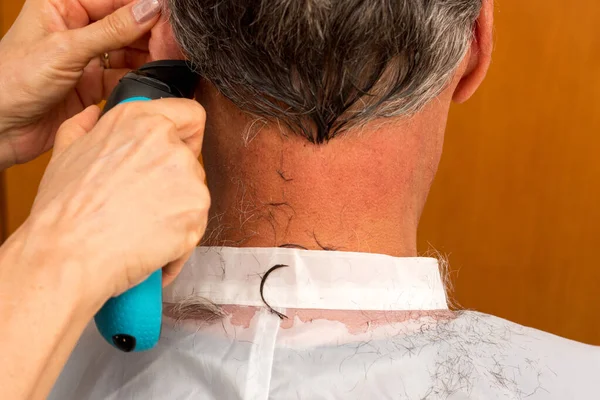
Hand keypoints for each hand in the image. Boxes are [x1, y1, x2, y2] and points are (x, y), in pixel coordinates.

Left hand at [0, 0, 160, 168]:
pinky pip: (124, 76)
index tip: (169, 17)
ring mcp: (86, 57)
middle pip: (124, 23)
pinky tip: (153, 79)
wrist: (0, 128)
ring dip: (148, 57)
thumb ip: (111, 30)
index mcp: (62, 5)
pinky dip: (140, 78)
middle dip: (149, 32)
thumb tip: (149, 9)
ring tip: (168, 62)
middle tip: (175, 43)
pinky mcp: (92, 84)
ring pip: (128, 50)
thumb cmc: (12, 80)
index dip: (142, 7)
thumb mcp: (66, 49)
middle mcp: (76, 28)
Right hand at [24, 99, 208, 305]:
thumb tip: (92, 115)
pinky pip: (196, 227)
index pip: (191, 114)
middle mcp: (169, 143)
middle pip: (191, 161)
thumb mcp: (64, 152)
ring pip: (195, 195)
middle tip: (142, 203)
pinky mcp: (197, 211)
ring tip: (141, 227)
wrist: (69, 254)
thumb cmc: (63, 210)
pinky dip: (178, 242)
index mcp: (140, 120)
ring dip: (176, 212)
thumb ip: (84, 126)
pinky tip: (150, 246)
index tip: (180, 150)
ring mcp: (188, 178)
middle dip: (173, 183)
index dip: (187, 135)